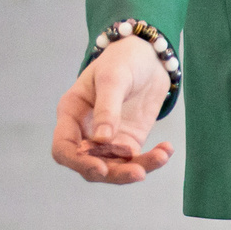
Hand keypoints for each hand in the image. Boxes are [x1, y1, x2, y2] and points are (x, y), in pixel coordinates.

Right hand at [51, 36, 174, 184]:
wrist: (147, 56)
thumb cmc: (122, 60)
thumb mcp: (114, 78)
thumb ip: (107, 108)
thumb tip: (101, 139)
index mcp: (71, 114)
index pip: (64, 148)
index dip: (78, 162)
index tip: (101, 168)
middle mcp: (85, 131)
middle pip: (89, 164)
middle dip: (112, 173)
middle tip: (138, 173)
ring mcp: (107, 139)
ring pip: (114, 166)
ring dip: (136, 168)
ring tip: (160, 158)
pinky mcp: (129, 140)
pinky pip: (135, 159)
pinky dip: (151, 159)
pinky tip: (166, 150)